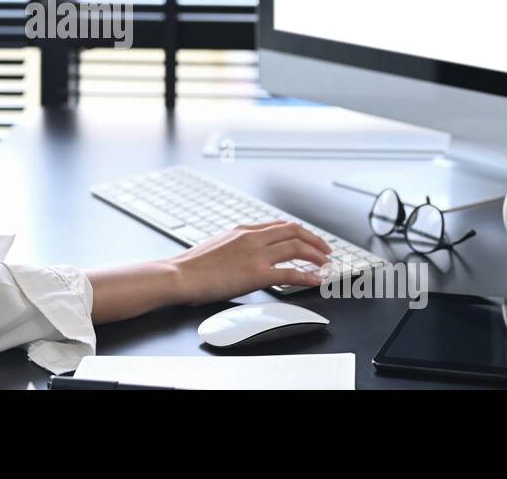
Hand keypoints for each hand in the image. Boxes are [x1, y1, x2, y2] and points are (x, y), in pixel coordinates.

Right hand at [168, 221, 333, 305]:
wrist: (180, 275)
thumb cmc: (192, 265)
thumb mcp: (217, 245)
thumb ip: (235, 245)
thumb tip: (245, 252)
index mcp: (243, 230)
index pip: (279, 225)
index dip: (299, 232)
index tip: (308, 238)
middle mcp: (252, 237)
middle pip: (293, 231)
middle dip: (314, 240)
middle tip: (325, 250)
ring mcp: (256, 254)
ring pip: (297, 248)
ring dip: (316, 255)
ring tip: (326, 264)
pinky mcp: (257, 274)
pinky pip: (290, 273)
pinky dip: (308, 276)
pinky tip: (316, 280)